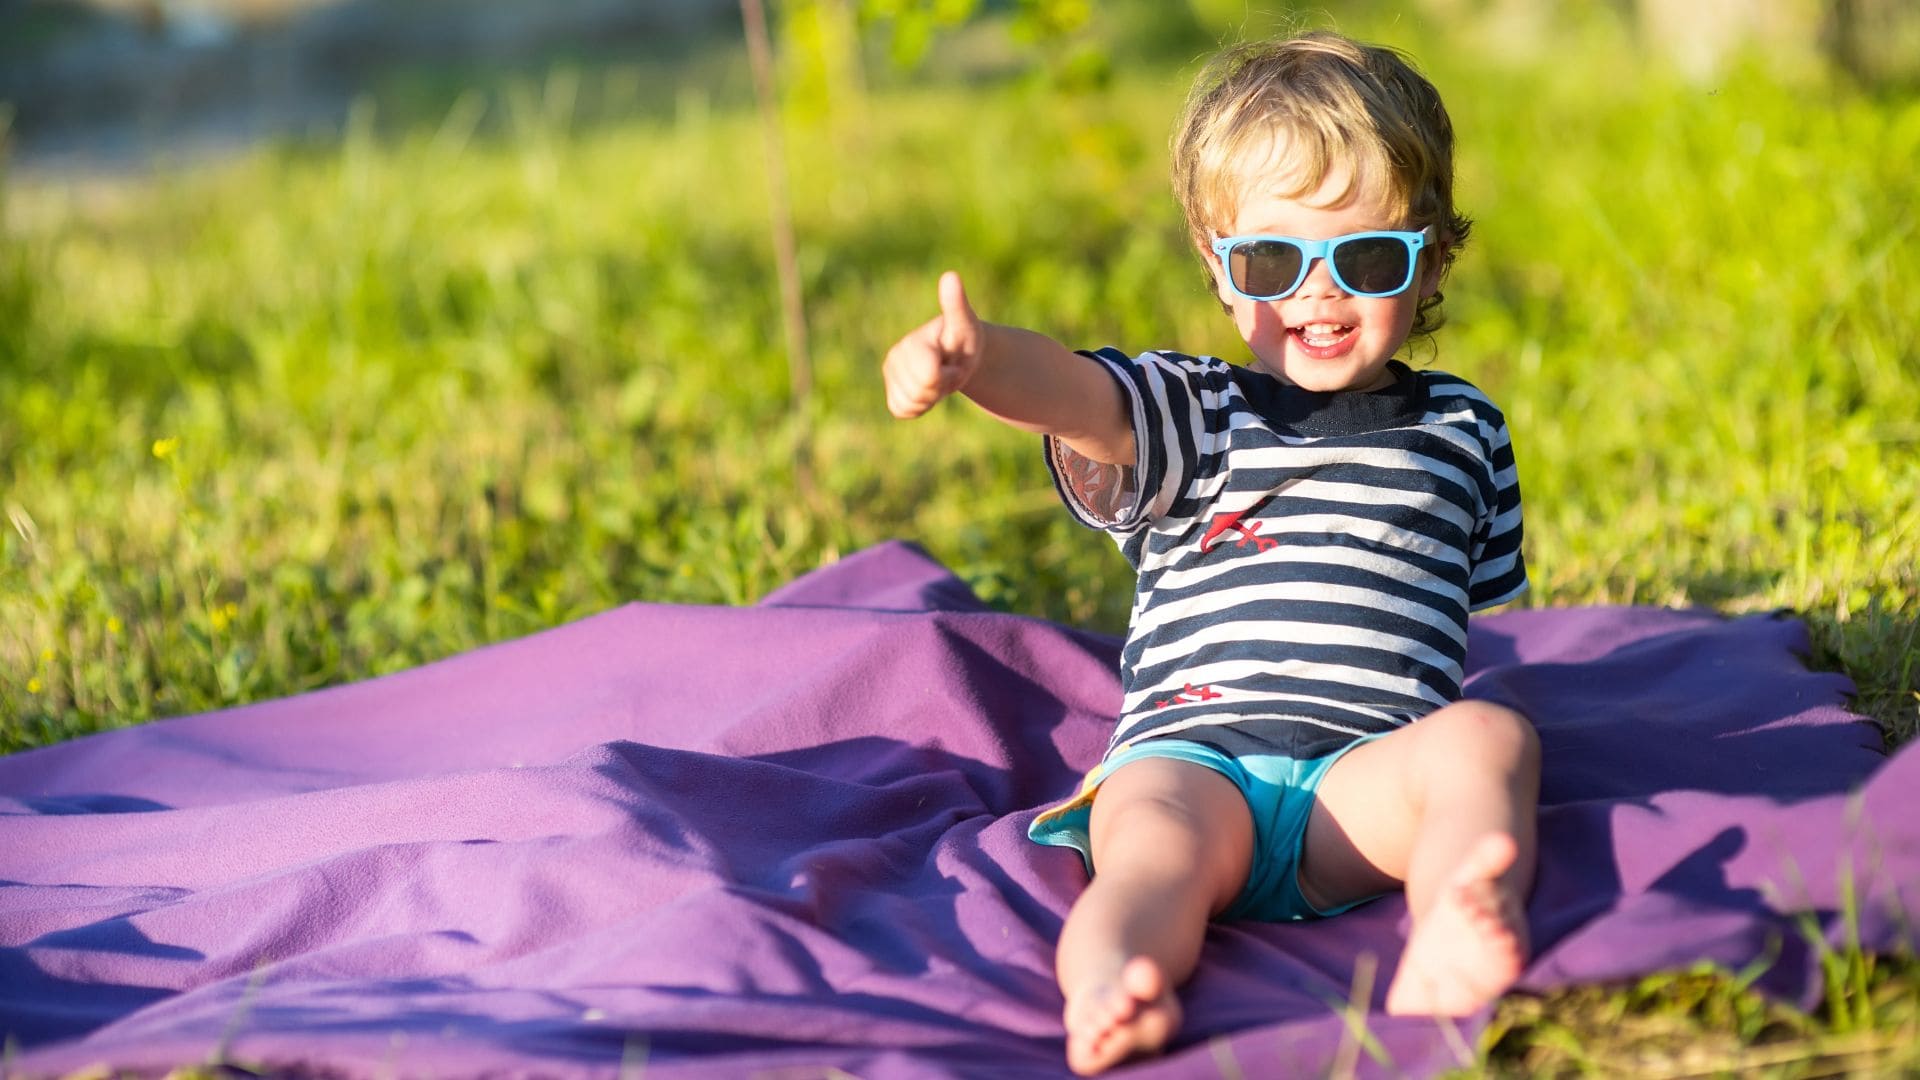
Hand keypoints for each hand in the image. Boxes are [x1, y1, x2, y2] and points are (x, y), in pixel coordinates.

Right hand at [884, 271, 982, 418]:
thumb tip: (951, 276)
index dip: (947, 375)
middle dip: (941, 386)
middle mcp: (894, 357)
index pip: (928, 376)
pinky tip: (927, 390)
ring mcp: (890, 376)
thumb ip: (956, 304)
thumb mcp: (965, 323)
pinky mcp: (890, 393)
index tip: (951, 360)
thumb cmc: (963, 338)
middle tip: (946, 369)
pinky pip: (903, 411)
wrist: (957, 355)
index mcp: (912, 342)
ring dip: (932, 396)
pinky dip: (920, 407)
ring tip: (938, 377)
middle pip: (921, 392)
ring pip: (912, 404)